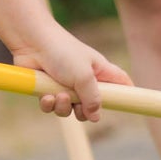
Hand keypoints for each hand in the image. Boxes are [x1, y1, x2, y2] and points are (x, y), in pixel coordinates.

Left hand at [14, 28, 130, 120]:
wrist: (31, 42)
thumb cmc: (62, 52)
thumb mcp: (84, 76)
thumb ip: (93, 98)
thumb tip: (95, 117)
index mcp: (100, 71)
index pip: (122, 84)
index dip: (127, 95)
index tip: (129, 105)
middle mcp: (84, 79)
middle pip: (92, 106)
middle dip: (83, 111)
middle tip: (78, 106)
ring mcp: (65, 84)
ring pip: (69, 109)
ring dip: (63, 107)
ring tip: (59, 95)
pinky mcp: (47, 88)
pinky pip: (51, 106)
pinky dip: (48, 104)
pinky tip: (46, 96)